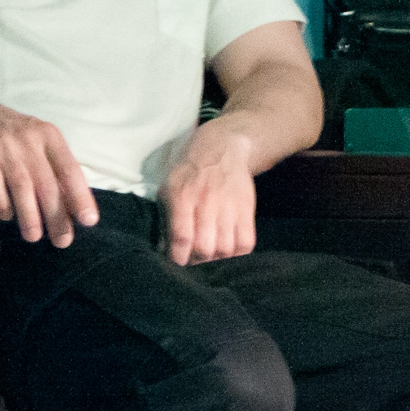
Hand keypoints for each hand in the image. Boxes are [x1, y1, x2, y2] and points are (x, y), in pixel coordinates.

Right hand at [0, 90, 98, 247]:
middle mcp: (30, 139)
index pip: (70, 169)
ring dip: (29, 213)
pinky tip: (6, 216)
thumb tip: (72, 207)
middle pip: (47, 181)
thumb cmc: (12, 135)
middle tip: (63, 241)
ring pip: (21, 183)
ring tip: (34, 236)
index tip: (88, 221)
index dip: (80, 195)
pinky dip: (0, 200)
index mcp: (50, 137)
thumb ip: (52, 168)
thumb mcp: (37, 142)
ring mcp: (4, 144)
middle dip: (56, 214)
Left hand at [159, 122, 257, 264]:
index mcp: (182, 196)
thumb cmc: (189, 170)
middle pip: (205, 247)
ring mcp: (229, 205)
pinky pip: (246, 242)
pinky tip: (229, 251)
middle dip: (197, 262)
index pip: (181, 237)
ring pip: (225, 248)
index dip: (178, 258)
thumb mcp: (168, 188)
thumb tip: (163, 251)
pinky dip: (237, 254)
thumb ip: (165, 220)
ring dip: (217, 260)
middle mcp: (206, 201)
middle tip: (194, 262)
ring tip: (211, 258)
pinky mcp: (246, 208)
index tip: (177, 264)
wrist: (223, 147)